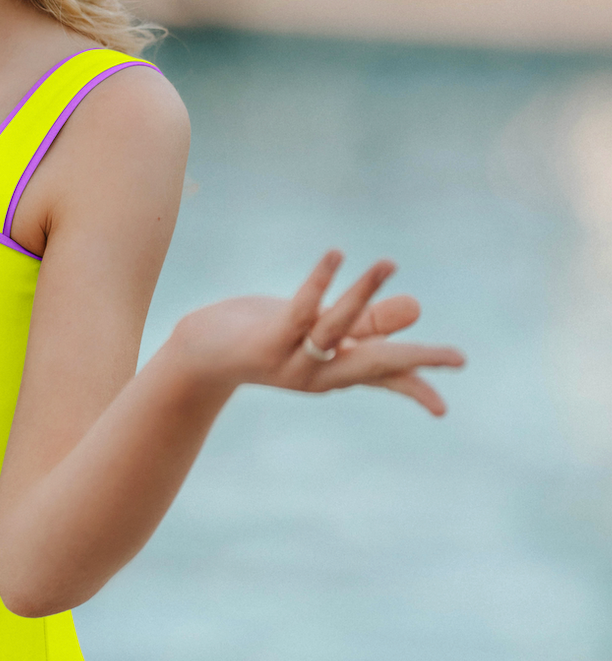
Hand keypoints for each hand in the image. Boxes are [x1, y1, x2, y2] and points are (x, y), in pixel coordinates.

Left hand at [167, 251, 465, 415]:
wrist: (203, 352)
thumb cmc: (267, 337)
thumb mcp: (320, 330)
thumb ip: (367, 322)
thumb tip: (416, 308)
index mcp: (337, 370)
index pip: (387, 377)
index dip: (417, 384)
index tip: (446, 406)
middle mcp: (319, 372)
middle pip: (375, 365)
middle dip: (414, 359)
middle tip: (456, 357)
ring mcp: (292, 360)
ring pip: (336, 328)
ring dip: (363, 294)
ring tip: (389, 263)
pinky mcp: (267, 341)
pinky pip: (299, 310)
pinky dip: (318, 282)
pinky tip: (335, 254)